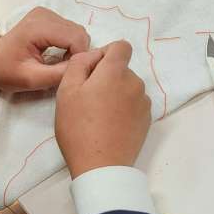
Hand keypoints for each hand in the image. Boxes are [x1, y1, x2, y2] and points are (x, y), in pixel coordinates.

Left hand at [0, 7, 89, 91]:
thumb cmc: (7, 71)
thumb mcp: (32, 79)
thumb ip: (59, 74)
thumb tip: (81, 66)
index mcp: (38, 27)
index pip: (75, 38)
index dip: (78, 57)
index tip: (68, 72)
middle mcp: (44, 14)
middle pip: (78, 33)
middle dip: (77, 53)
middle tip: (64, 70)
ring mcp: (46, 13)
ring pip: (76, 32)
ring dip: (73, 49)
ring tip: (59, 64)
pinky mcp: (47, 16)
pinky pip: (69, 30)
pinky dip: (69, 45)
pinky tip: (57, 55)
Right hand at [55, 40, 150, 178]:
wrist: (101, 167)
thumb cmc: (79, 129)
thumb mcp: (66, 91)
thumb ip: (79, 63)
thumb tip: (93, 56)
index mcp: (115, 72)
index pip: (121, 46)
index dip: (105, 54)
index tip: (92, 72)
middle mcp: (135, 83)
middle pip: (122, 70)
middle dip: (107, 78)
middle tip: (88, 101)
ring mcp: (143, 103)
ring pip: (128, 89)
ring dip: (116, 95)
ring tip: (99, 117)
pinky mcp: (147, 121)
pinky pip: (134, 106)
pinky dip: (124, 110)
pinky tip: (111, 127)